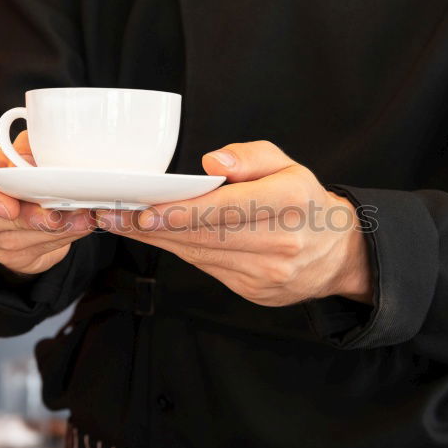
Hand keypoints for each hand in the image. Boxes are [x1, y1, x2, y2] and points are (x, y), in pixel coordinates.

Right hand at [0, 132, 94, 274]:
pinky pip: (26, 253)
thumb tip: (37, 161)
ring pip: (8, 241)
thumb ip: (25, 150)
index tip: (10, 207)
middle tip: (55, 216)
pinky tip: (75, 229)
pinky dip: (56, 241)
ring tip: (78, 220)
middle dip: (25, 220)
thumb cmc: (11, 167)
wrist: (13, 196)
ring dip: (48, 232)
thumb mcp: (16, 150)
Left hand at [94, 141, 372, 305]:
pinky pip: (207, 268)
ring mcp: (268, 272)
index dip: (185, 211)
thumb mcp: (289, 165)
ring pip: (201, 255)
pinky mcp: (254, 291)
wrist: (336, 253)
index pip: (231, 208)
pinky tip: (156, 237)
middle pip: (207, 235)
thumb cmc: (304, 201)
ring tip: (121, 222)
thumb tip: (215, 161)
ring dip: (158, 239)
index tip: (146, 210)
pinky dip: (179, 251)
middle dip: (155, 225)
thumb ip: (253, 156)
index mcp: (292, 201)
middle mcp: (282, 241)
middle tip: (111, 213)